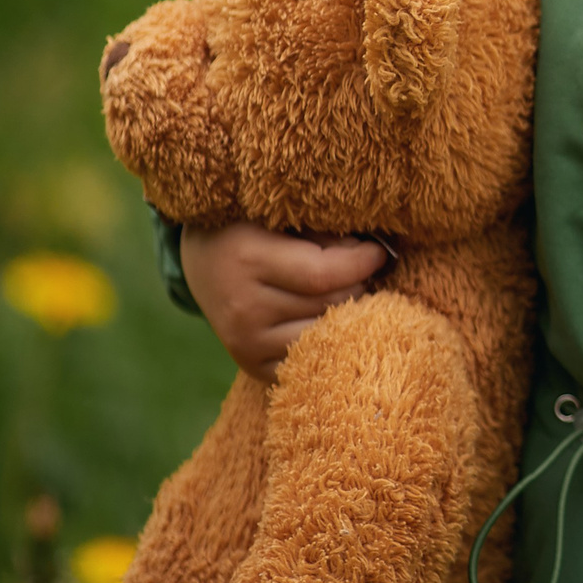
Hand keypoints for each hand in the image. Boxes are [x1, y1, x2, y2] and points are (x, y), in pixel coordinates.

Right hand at [178, 223, 385, 384]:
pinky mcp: (251, 366)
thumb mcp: (282, 217)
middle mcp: (243, 309)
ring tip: (347, 292)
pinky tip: (332, 322)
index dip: (363, 262)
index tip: (379, 252)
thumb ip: (326, 234)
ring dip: (347, 316)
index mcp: (248, 261)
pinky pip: (309, 362)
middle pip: (330, 306)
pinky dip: (328, 343)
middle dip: (358, 285)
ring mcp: (245, 344)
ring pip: (326, 336)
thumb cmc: (253, 228)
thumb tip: (376, 256)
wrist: (203, 259)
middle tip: (361, 270)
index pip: (324, 275)